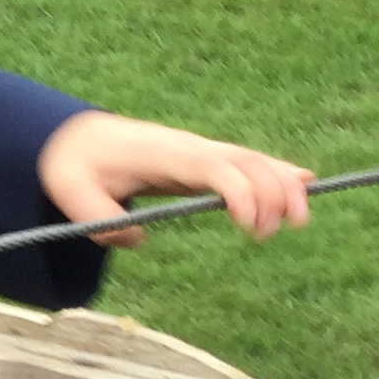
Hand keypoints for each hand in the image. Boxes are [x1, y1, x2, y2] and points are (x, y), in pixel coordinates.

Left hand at [38, 110, 312, 248]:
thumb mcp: (73, 195)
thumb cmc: (74, 167)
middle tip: (279, 231)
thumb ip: (102, 220)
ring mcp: (199, 151)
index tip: (250, 225)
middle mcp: (189, 148)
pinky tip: (305, 182)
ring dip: (283, 184)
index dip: (240, 191)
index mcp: (163, 156)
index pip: (213, 167)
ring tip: (301, 218)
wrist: (75, 139)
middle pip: (244, 161)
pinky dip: (276, 171)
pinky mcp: (202, 160)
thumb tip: (137, 239)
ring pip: (252, 159)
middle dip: (272, 191)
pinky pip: (246, 162)